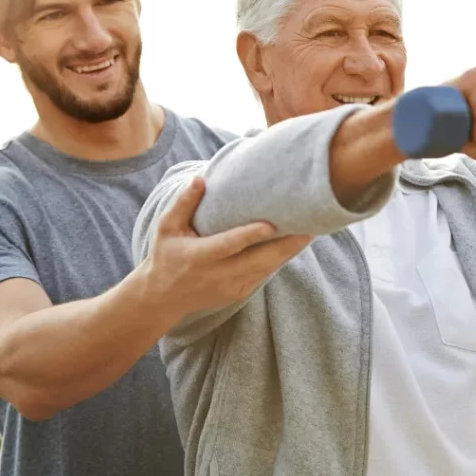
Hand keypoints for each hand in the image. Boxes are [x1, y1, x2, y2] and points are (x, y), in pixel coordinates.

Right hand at [142, 177, 312, 319]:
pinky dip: (281, 259)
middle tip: (311, 225)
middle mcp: (219, 274)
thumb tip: (201, 178)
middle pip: (259, 260)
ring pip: (268, 268)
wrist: (164, 297)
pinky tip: (295, 243)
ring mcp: (232, 286)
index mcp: (200, 257)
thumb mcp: (166, 228)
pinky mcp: (241, 292)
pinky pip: (266, 273)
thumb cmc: (167, 255)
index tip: (272, 223)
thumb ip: (183, 203)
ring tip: (311, 230)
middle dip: (287, 244)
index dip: (251, 235)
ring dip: (290, 251)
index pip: (229, 245)